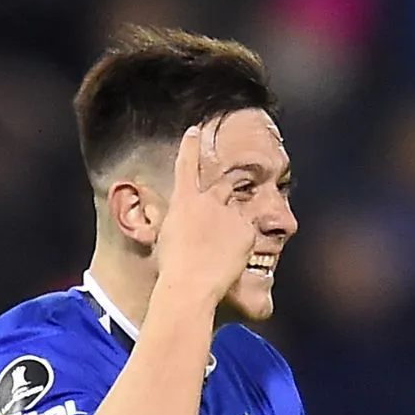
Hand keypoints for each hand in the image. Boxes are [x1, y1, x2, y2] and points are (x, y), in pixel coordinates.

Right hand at [153, 120, 258, 305]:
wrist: (191, 284)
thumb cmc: (172, 266)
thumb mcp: (165, 237)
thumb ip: (174, 222)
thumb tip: (171, 221)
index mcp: (183, 201)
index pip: (186, 164)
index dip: (190, 145)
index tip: (195, 130)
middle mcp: (208, 200)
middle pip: (224, 185)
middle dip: (228, 188)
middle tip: (228, 201)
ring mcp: (229, 213)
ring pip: (239, 209)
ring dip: (235, 221)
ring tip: (224, 245)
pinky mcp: (246, 229)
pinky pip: (249, 230)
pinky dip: (243, 240)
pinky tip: (233, 256)